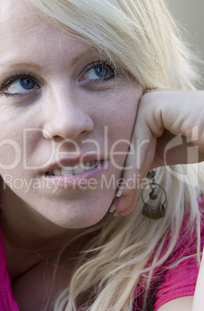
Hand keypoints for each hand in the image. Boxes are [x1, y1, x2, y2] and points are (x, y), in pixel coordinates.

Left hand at [112, 90, 203, 215]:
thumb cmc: (200, 141)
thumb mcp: (164, 153)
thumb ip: (141, 159)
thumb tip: (119, 186)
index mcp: (142, 111)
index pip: (129, 149)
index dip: (125, 178)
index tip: (119, 204)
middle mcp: (141, 103)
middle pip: (127, 149)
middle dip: (123, 182)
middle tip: (116, 209)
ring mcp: (146, 101)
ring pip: (131, 148)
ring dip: (126, 180)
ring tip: (120, 205)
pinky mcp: (153, 105)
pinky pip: (140, 142)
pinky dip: (133, 168)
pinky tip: (127, 190)